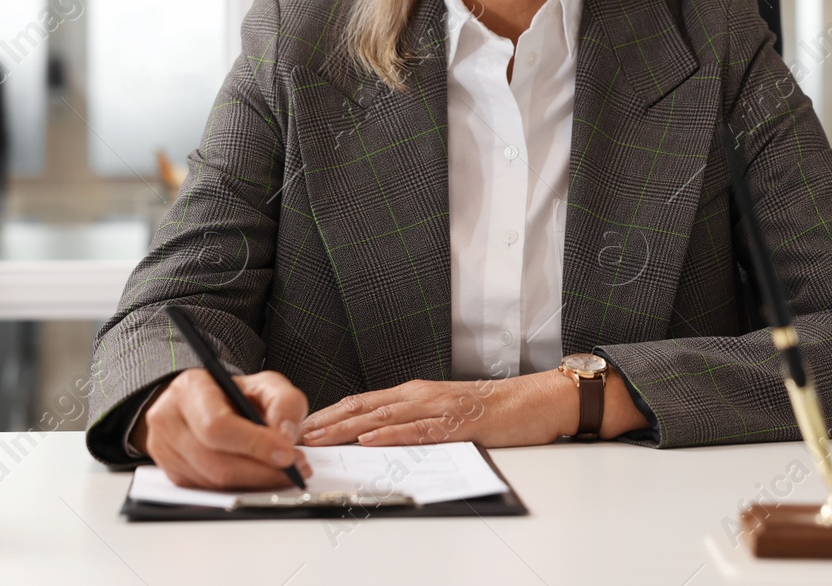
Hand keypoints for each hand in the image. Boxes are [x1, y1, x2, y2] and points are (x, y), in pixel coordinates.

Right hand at [134, 368, 312, 489]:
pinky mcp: (174, 475)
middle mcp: (169, 419)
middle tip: (294, 468)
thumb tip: (285, 436)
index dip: (254, 444)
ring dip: (255, 482)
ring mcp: (166, 450)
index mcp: (189, 389)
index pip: (216, 425)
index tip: (286, 453)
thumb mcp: (265, 385)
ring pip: (214, 481)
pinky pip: (210, 491)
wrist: (208, 404)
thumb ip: (284, 402)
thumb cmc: (234, 394)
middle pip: (215, 461)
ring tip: (283, 472)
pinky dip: (241, 488)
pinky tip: (260, 476)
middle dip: (261, 470)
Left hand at [300, 368, 650, 447]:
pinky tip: (372, 438)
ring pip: (384, 416)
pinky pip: (420, 429)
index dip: (328, 414)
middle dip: (326, 421)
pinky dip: (393, 433)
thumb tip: (377, 437)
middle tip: (295, 434)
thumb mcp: (443, 414)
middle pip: (363, 407)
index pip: (361, 402)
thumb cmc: (492, 410)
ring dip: (348, 427)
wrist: (535, 401)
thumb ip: (413, 423)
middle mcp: (420, 395)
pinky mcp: (458, 422)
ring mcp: (438, 406)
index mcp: (414, 394)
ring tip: (319, 437)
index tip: (300, 427)